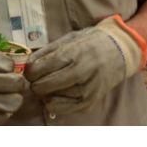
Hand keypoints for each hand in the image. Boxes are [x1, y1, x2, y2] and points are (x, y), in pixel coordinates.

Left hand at [25, 16, 145, 115]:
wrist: (119, 52)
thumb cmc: (91, 42)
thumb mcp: (69, 38)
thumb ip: (47, 51)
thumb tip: (27, 65)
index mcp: (75, 53)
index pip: (43, 67)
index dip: (30, 71)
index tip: (29, 70)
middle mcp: (82, 72)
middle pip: (44, 86)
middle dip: (35, 83)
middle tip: (36, 78)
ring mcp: (87, 90)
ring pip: (51, 99)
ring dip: (44, 93)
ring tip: (49, 83)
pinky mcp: (90, 102)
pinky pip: (62, 109)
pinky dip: (54, 102)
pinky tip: (57, 92)